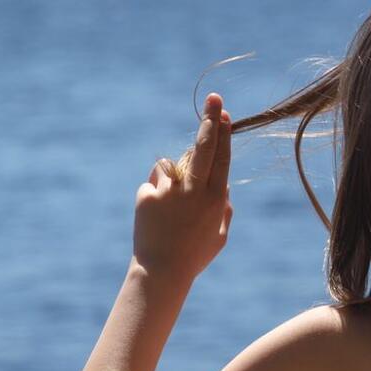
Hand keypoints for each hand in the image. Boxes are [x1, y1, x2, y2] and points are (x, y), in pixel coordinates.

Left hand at [133, 93, 232, 282]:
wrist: (161, 272)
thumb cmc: (194, 255)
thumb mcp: (219, 235)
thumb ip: (223, 209)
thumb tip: (223, 187)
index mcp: (216, 199)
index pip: (222, 157)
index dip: (223, 133)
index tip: (224, 113)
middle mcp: (195, 191)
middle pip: (203, 147)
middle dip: (210, 120)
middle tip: (214, 99)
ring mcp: (170, 192)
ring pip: (170, 166)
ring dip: (170, 178)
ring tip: (170, 210)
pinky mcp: (147, 196)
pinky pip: (152, 184)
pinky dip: (154, 195)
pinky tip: (155, 217)